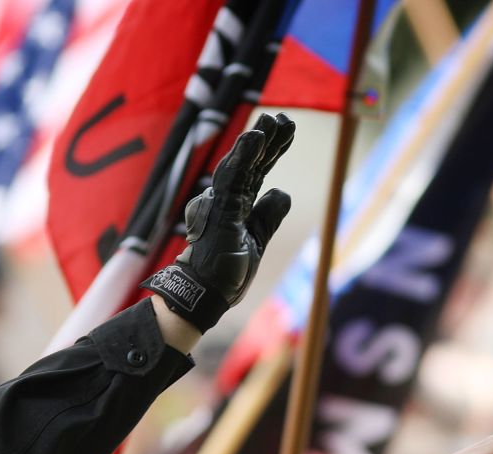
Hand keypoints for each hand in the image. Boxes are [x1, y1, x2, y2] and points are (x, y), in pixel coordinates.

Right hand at [141, 112, 294, 332]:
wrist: (205, 295)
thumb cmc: (224, 273)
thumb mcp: (256, 241)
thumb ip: (267, 216)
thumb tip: (281, 192)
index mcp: (235, 207)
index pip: (255, 172)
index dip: (271, 151)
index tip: (286, 131)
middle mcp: (225, 201)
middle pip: (250, 164)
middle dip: (269, 141)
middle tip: (285, 119)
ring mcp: (219, 204)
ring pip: (240, 166)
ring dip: (257, 141)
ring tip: (273, 120)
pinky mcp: (217, 211)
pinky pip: (231, 179)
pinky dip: (244, 156)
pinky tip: (255, 136)